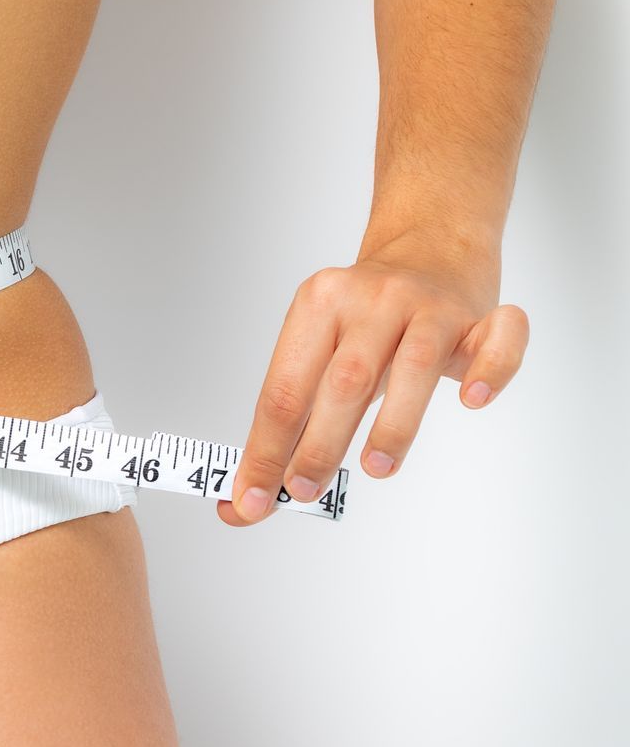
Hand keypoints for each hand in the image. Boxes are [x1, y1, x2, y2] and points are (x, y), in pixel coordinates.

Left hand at [221, 240, 528, 525]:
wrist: (432, 246)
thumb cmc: (368, 320)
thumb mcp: (319, 353)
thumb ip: (288, 422)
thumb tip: (246, 500)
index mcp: (318, 305)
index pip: (283, 390)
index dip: (266, 451)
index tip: (253, 500)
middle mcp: (372, 299)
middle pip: (342, 380)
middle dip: (319, 444)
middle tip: (304, 490)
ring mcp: (431, 304)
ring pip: (415, 364)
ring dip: (393, 423)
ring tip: (375, 468)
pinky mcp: (483, 316)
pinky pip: (500, 338)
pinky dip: (491, 369)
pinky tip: (474, 400)